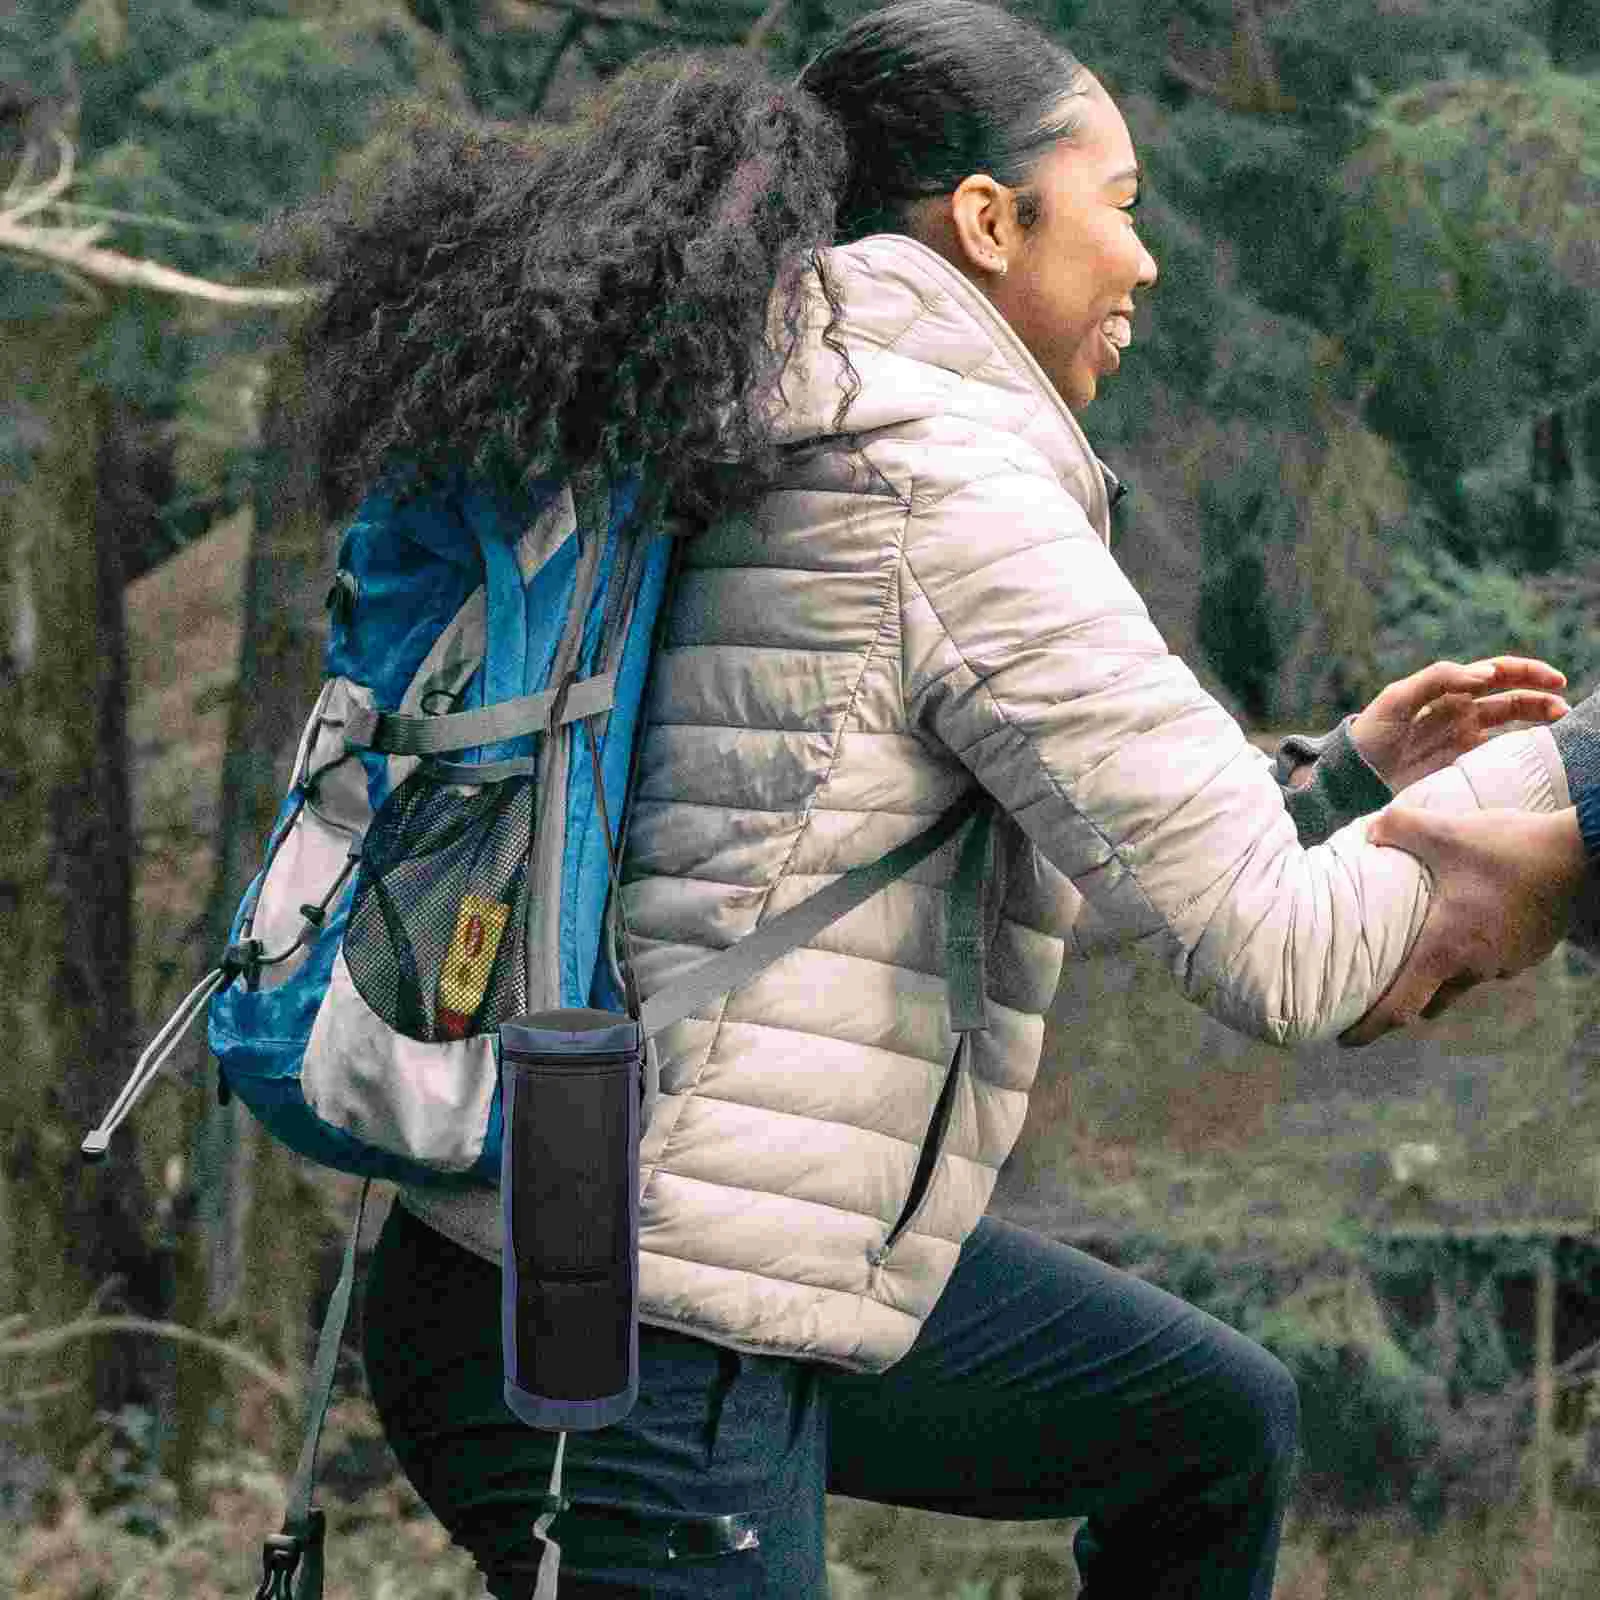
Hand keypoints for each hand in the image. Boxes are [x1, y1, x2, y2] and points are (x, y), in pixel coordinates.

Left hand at [1340, 806, 1587, 1045]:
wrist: (1581, 856)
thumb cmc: (1509, 850)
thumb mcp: (1446, 832)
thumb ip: (1398, 829)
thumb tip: (1368, 831)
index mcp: (1445, 951)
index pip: (1399, 1008)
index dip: (1369, 1028)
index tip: (1344, 1041)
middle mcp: (1475, 968)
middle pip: (1429, 1000)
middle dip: (1403, 1000)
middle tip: (1376, 990)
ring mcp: (1506, 964)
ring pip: (1462, 979)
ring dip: (1442, 971)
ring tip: (1423, 946)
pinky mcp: (1530, 951)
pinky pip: (1490, 961)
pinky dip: (1472, 952)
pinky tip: (1467, 924)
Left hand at [1349, 657, 1568, 791]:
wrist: (1353, 776)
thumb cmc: (1370, 734)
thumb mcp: (1397, 699)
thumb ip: (1439, 679)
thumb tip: (1485, 673)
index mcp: (1447, 689)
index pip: (1495, 673)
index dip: (1525, 672)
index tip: (1552, 680)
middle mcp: (1460, 710)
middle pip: (1509, 697)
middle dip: (1539, 696)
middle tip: (1563, 706)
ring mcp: (1462, 737)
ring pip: (1509, 723)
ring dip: (1535, 720)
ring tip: (1558, 723)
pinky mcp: (1460, 764)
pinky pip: (1496, 751)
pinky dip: (1518, 748)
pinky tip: (1535, 750)